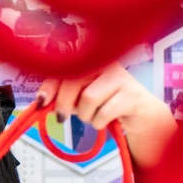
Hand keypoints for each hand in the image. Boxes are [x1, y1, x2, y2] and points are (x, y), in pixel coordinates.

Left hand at [37, 62, 176, 166]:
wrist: (141, 114)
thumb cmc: (107, 103)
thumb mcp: (81, 97)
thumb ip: (63, 96)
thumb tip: (42, 102)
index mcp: (93, 60)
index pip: (65, 69)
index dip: (50, 85)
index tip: (41, 101)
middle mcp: (107, 63)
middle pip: (73, 83)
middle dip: (64, 105)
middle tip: (63, 117)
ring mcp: (121, 77)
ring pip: (88, 99)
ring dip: (86, 115)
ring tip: (94, 115)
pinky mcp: (132, 94)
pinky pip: (103, 113)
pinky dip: (99, 122)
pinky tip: (106, 119)